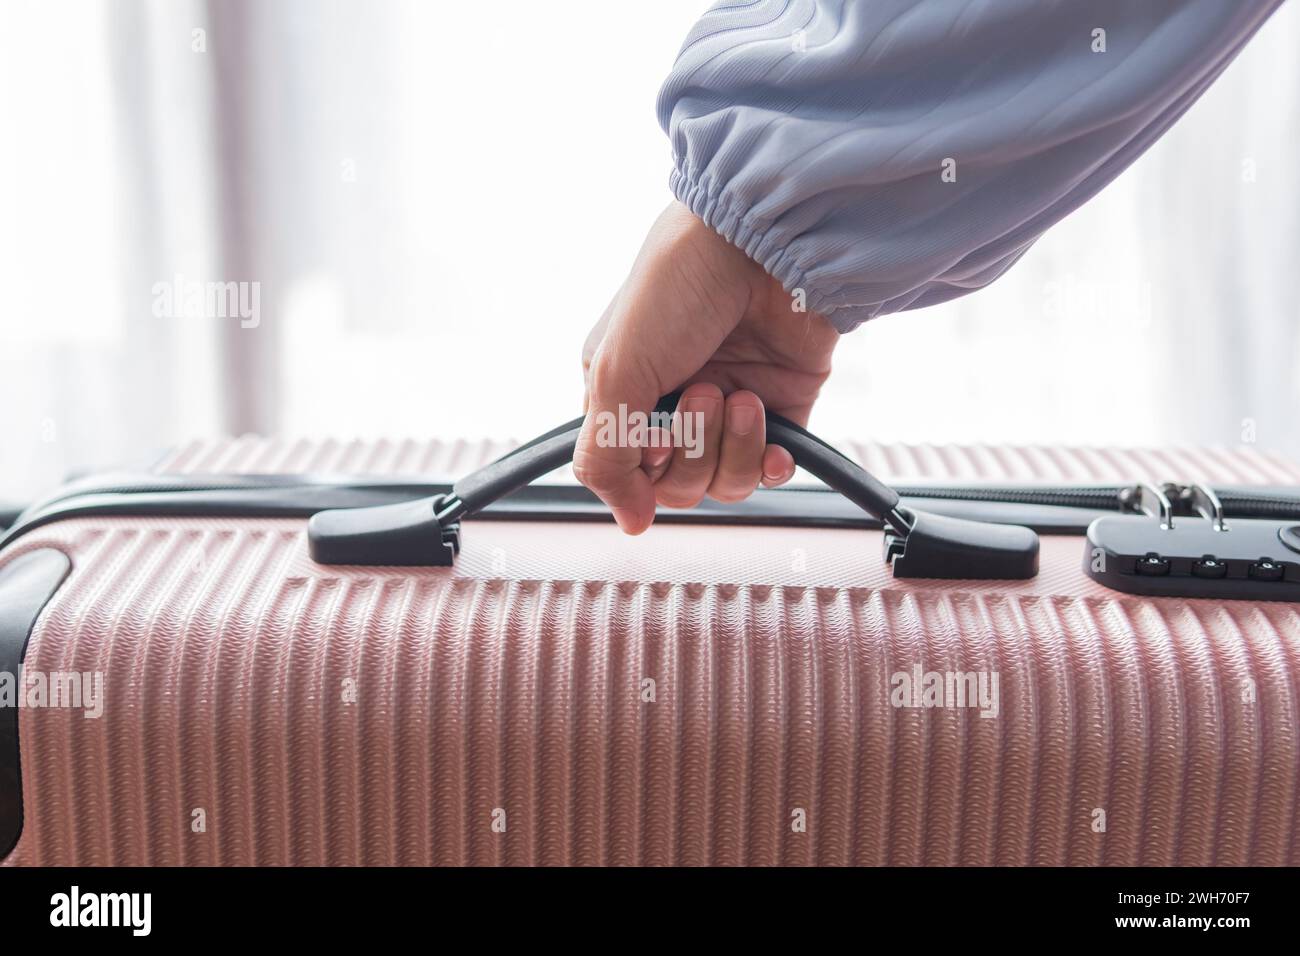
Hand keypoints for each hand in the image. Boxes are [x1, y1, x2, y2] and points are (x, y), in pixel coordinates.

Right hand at [575, 201, 838, 533]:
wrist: (764, 241)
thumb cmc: (678, 285)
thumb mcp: (616, 372)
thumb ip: (605, 456)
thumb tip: (630, 521)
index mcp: (623, 389)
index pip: (624, 469)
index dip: (643, 467)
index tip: (651, 438)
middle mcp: (673, 401)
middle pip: (677, 484)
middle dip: (692, 449)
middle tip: (703, 393)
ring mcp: (727, 405)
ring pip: (724, 482)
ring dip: (731, 447)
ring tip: (741, 396)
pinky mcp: (780, 406)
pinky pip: (770, 468)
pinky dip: (768, 460)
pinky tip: (769, 434)